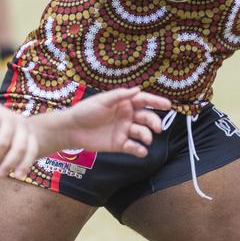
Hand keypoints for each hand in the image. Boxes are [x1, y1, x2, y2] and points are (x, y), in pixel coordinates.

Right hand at [0, 97, 41, 178]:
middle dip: (9, 164)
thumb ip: (6, 155)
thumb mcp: (3, 141)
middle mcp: (21, 123)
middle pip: (19, 148)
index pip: (32, 149)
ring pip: (3, 144)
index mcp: (27, 130)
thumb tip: (5, 174)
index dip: (26, 163)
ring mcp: (7, 118)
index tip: (18, 176)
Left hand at [49, 87, 168, 156]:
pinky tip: (142, 151)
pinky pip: (133, 147)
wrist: (71, 129)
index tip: (168, 105)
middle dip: (154, 122)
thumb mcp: (102, 100)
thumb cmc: (85, 110)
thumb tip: (138, 89)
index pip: (144, 101)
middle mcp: (127, 116)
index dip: (156, 102)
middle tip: (157, 128)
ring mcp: (124, 131)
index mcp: (124, 103)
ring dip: (147, 136)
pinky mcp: (119, 144)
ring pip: (142, 133)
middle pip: (147, 118)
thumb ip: (120, 95)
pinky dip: (139, 149)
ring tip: (146, 139)